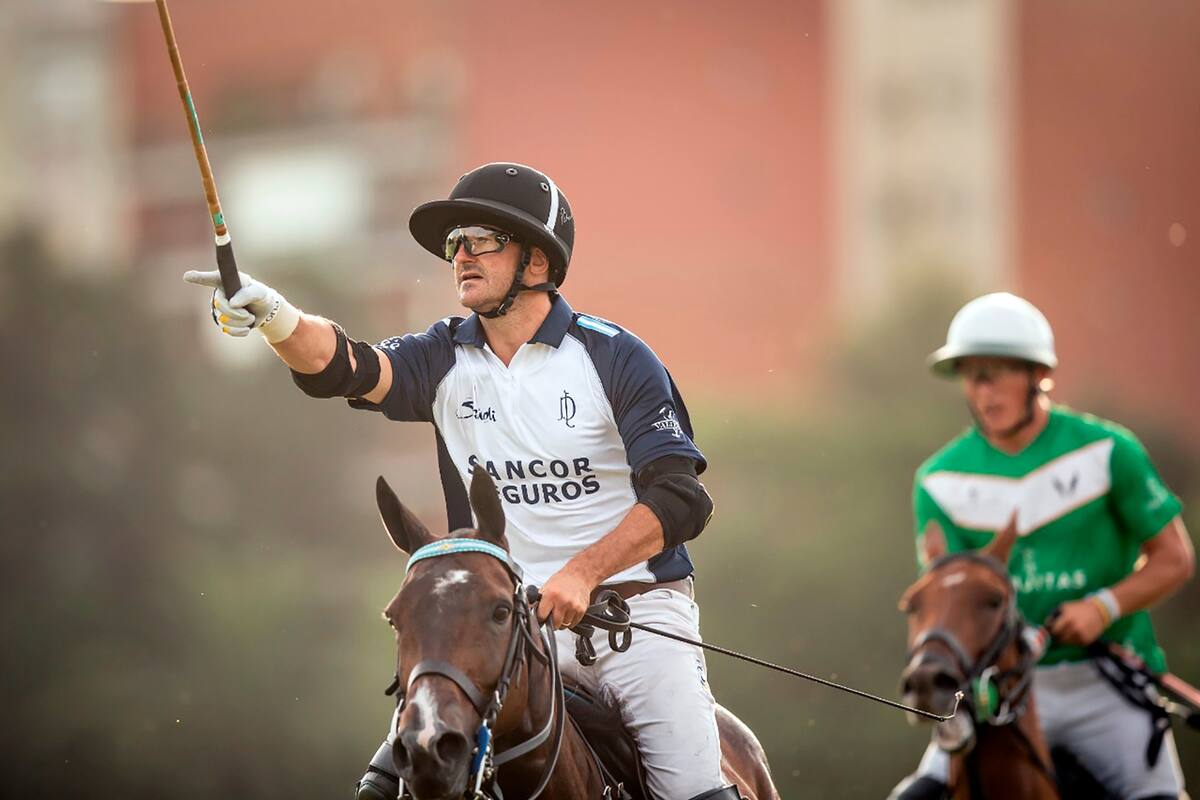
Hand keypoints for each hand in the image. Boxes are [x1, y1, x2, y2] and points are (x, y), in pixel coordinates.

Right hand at [183, 270, 298, 342]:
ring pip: (224, 320)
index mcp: (225, 282)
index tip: (187, 276)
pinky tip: (247, 327)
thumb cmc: (259, 295)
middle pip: (219, 306)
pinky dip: (241, 331)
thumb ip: (248, 294)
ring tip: (249, 317)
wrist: (264, 310)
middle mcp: (219, 295)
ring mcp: (219, 310)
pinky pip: (228, 330)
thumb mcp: (259, 292)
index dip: (198, 278)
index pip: (209, 279)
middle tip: (247, 313)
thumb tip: (233, 304)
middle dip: (236, 313)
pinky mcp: (223, 322)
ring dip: (241, 322)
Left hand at [536, 566, 595, 629]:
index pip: (542, 616)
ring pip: (564, 625)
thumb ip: (538, 600)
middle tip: (552, 614)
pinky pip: (573, 624)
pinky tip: (569, 611)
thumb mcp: (546, 587)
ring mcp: (573, 606)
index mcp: (551, 595)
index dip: (541, 617)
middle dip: (552, 622)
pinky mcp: (581, 610)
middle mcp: (562, 601)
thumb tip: (529, 609)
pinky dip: (570, 620)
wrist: (579, 575)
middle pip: (554, 624)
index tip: (542, 616)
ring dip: (561, 622)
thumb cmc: (562, 580)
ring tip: (562, 611)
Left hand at [1048, 599, 1107, 645]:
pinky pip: (1075, 644)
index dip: (1050, 631)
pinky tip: (1075, 634)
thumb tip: (1045, 626)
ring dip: (1064, 639)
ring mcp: (1082, 635)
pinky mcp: (1087, 640)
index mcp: (1068, 618)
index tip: (1050, 630)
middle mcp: (1075, 628)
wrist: (1098, 611)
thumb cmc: (1077, 608)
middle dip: (1057, 637)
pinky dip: (1073, 641)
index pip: (1054, 630)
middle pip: (1060, 638)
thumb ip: (1052, 616)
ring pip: (1067, 643)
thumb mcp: (1064, 607)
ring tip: (1066, 633)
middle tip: (1056, 634)